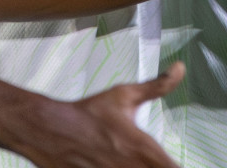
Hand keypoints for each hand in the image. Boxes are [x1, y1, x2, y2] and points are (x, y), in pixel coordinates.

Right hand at [9, 64, 184, 167]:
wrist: (46, 128)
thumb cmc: (87, 112)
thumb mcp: (124, 95)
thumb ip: (157, 85)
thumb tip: (180, 67)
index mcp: (141, 147)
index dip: (175, 166)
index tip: (171, 162)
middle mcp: (127, 167)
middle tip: (152, 161)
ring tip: (132, 163)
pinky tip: (115, 166)